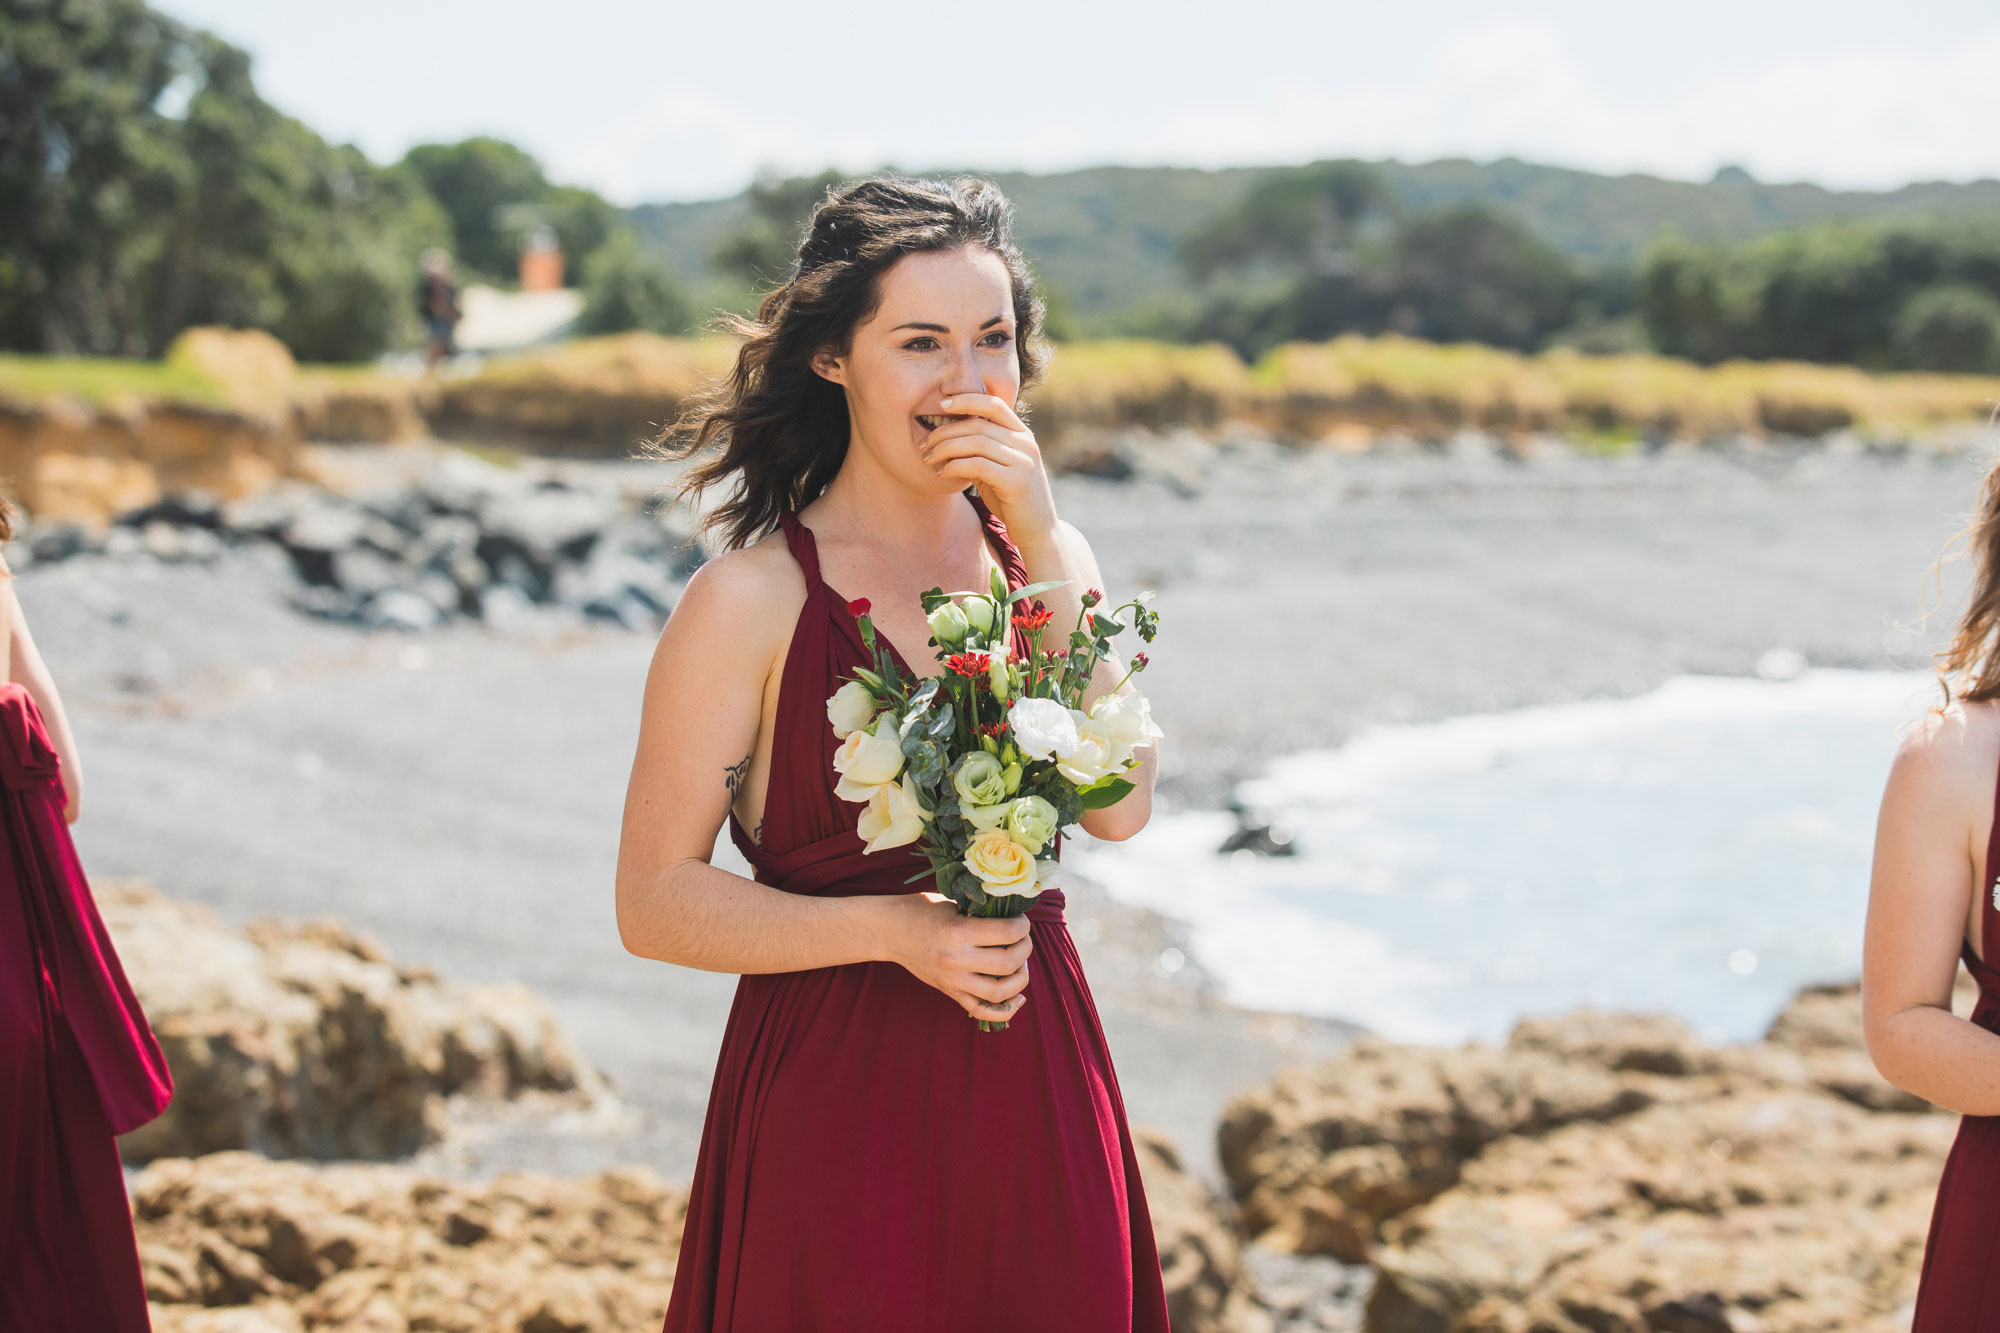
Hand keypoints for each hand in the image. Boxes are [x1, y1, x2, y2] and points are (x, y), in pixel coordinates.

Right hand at [877, 891, 1033, 1021]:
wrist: (889, 931)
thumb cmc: (921, 910)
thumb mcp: (953, 904)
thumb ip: (982, 915)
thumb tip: (1015, 920)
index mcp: (958, 932)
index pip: (1008, 933)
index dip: (1023, 925)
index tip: (1022, 920)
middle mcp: (956, 960)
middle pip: (1008, 963)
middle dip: (1025, 948)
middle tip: (1023, 938)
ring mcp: (953, 981)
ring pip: (1001, 991)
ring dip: (1021, 978)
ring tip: (1021, 964)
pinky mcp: (950, 992)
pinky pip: (982, 1010)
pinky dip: (1006, 1009)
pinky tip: (1018, 997)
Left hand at [919, 387, 1059, 554]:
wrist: (1038, 531)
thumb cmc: (1012, 500)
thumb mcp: (997, 469)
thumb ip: (981, 450)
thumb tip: (947, 434)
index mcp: (1022, 435)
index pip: (994, 404)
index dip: (966, 400)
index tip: (941, 405)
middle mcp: (1026, 443)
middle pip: (977, 424)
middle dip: (945, 432)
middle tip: (924, 445)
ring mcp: (1023, 461)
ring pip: (975, 443)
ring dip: (945, 449)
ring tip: (929, 460)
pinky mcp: (1017, 482)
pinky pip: (977, 465)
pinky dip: (955, 466)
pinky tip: (943, 474)